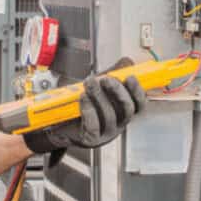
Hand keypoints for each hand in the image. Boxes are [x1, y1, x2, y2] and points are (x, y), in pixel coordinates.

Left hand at [24, 71, 145, 152]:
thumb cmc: (82, 106)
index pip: (139, 104)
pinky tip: (83, 98)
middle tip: (107, 79)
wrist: (60, 124)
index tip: (130, 77)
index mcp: (123, 112)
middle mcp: (118, 124)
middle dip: (118, 92)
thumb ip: (114, 74)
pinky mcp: (91, 139)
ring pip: (110, 116)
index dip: (138, 91)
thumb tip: (127, 62)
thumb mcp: (100, 88)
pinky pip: (94, 126)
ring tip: (90, 83)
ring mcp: (106, 133)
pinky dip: (89, 110)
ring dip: (99, 96)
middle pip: (127, 110)